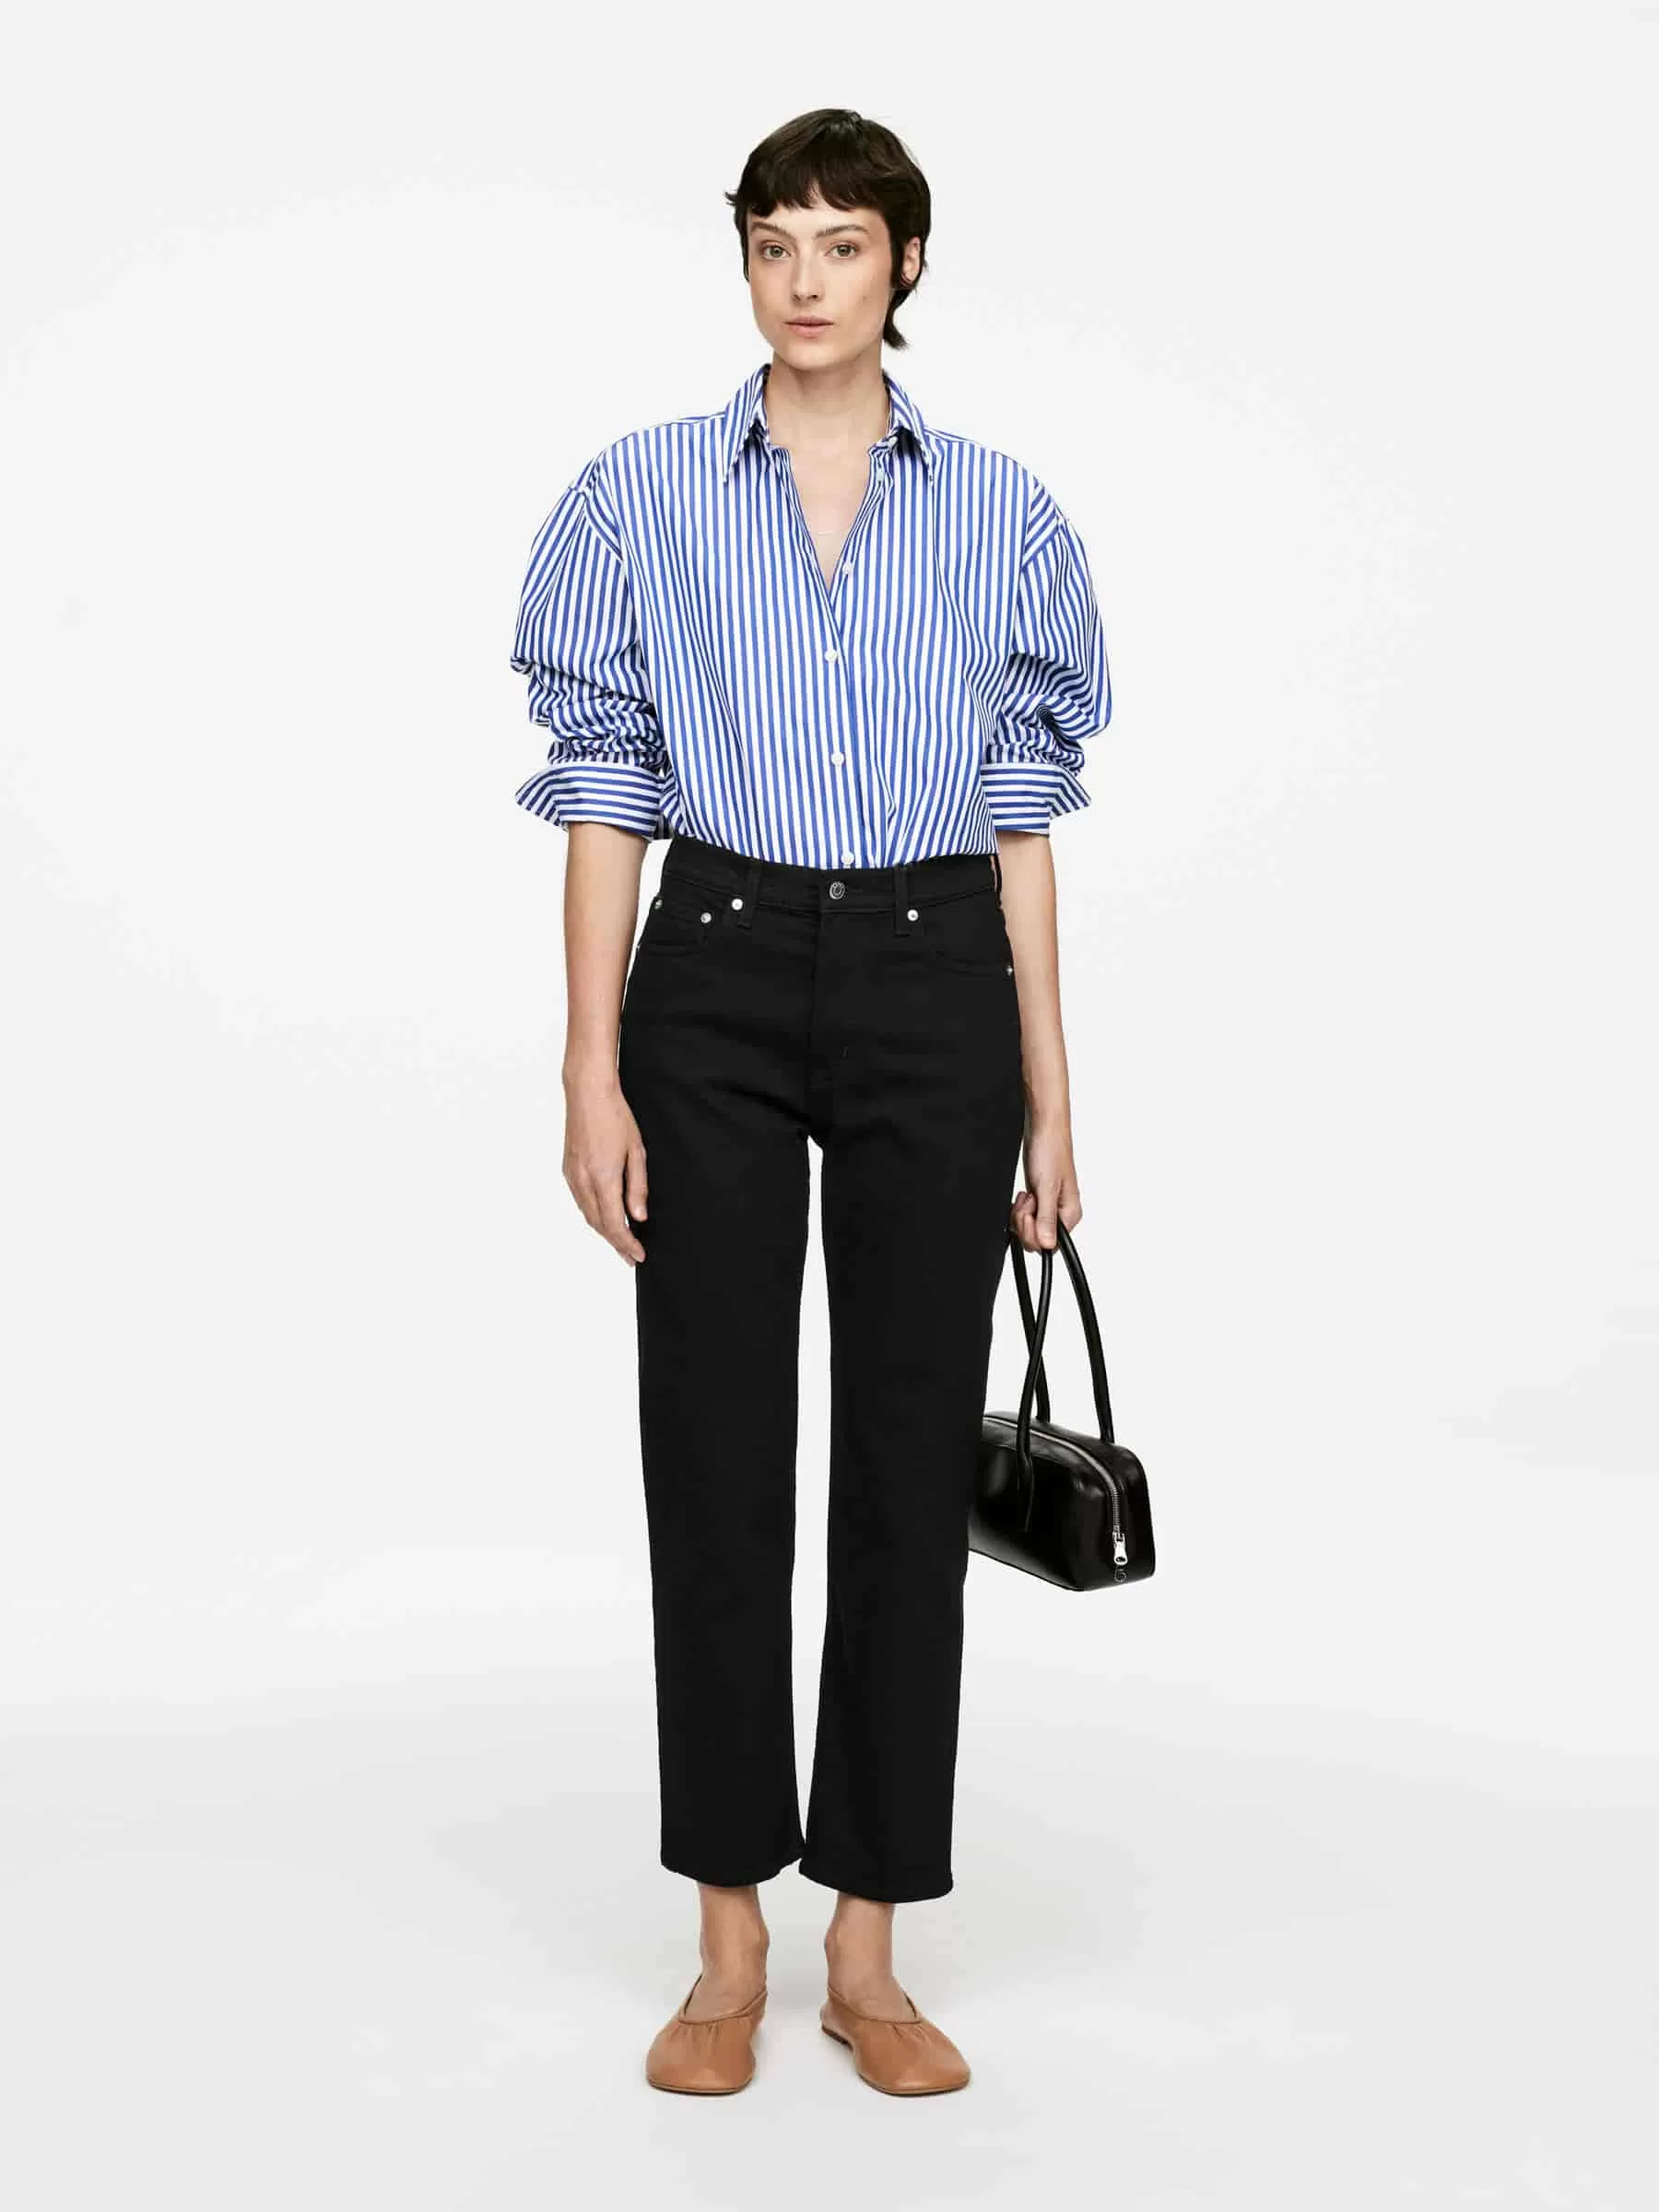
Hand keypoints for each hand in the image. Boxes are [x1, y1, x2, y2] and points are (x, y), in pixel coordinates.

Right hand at [563, 1070, 648, 1264]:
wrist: (587, 1093)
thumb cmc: (616, 1117)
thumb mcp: (637, 1151)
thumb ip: (638, 1187)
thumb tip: (639, 1217)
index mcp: (604, 1178)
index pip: (615, 1224)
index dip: (627, 1244)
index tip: (639, 1255)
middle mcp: (584, 1181)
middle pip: (599, 1225)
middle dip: (616, 1244)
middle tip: (632, 1257)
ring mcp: (572, 1175)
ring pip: (588, 1215)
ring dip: (604, 1232)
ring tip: (620, 1242)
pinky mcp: (568, 1169)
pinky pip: (580, 1202)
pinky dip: (593, 1216)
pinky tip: (604, 1217)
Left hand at [1011, 1118, 1081, 1253]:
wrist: (1043, 1129)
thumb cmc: (1050, 1151)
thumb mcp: (1046, 1188)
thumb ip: (1046, 1218)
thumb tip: (1048, 1244)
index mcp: (1070, 1213)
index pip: (1051, 1244)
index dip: (1034, 1234)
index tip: (1029, 1214)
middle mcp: (1061, 1213)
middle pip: (1038, 1238)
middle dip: (1024, 1222)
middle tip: (1028, 1201)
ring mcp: (1049, 1206)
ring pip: (1029, 1228)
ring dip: (1020, 1214)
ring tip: (1026, 1195)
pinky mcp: (1038, 1199)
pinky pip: (1025, 1216)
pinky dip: (1019, 1208)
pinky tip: (1023, 1195)